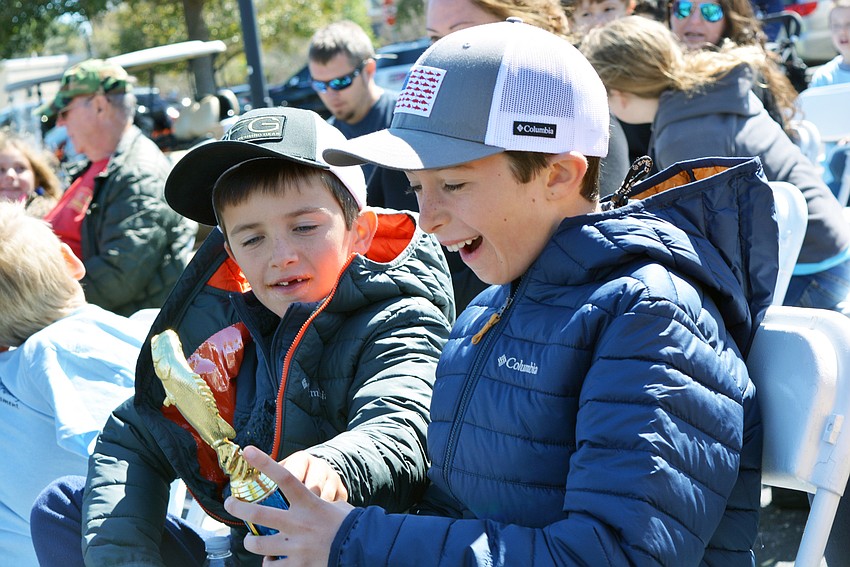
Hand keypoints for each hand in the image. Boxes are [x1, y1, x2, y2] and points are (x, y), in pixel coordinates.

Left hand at [224, 446, 353, 565]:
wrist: (362, 548)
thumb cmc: (351, 525)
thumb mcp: (336, 507)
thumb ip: (320, 503)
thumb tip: (318, 500)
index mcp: (309, 503)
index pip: (285, 478)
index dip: (265, 463)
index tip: (249, 451)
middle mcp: (298, 523)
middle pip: (258, 513)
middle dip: (238, 508)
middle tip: (230, 503)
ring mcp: (296, 546)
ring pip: (258, 544)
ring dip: (251, 542)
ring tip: (250, 540)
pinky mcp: (298, 565)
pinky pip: (272, 566)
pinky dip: (270, 563)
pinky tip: (271, 560)